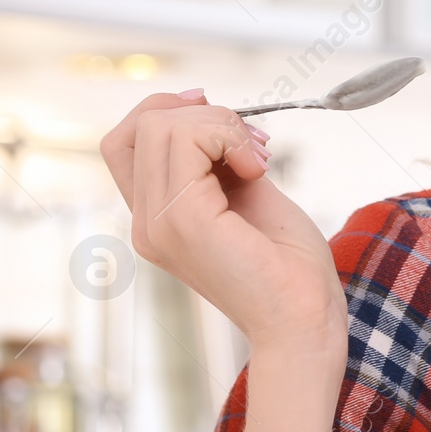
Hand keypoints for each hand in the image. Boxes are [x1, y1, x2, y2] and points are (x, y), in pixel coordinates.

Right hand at [99, 90, 346, 354]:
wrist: (305, 319)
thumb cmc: (289, 265)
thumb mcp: (250, 195)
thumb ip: (222, 160)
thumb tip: (209, 112)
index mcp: (157, 219)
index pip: (125, 141)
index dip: (169, 112)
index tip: (226, 123)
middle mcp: (146, 223)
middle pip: (141, 125)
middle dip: (204, 114)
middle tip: (254, 145)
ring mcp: (158, 223)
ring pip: (160, 125)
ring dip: (221, 124)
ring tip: (259, 159)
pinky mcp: (182, 220)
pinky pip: (185, 141)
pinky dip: (227, 137)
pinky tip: (257, 168)